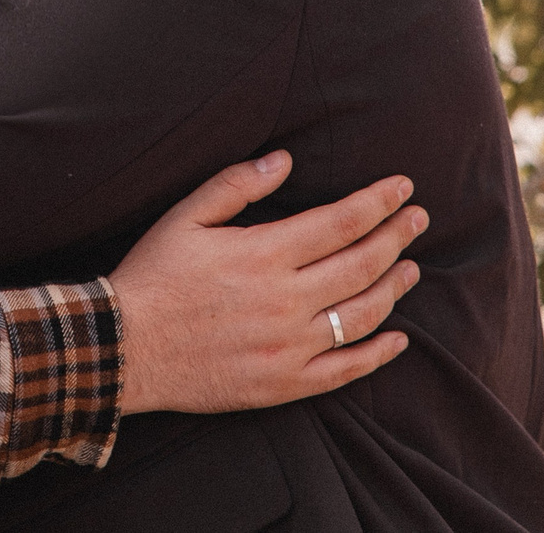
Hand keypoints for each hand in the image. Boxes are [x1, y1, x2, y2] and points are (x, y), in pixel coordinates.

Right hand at [107, 153, 421, 413]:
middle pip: (362, 264)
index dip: (378, 203)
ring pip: (361, 315)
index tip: (403, 187)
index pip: (341, 222)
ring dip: (394, 288)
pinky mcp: (284, 383)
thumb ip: (236, 185)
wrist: (125, 348)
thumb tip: (285, 161)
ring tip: (412, 268)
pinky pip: (345, 370)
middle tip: (418, 219)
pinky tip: (398, 339)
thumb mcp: (185, 217)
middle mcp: (285, 300)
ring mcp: (289, 346)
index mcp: (264, 254)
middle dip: (397, 236)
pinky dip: (378, 354)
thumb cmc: (153, 276)